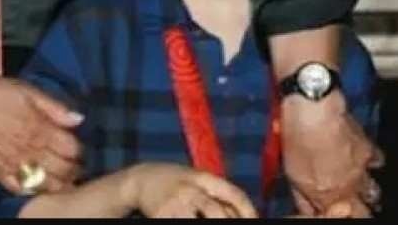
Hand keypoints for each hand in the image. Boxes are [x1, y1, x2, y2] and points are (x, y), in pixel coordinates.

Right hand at [0, 62, 83, 194]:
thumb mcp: (28, 90)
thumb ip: (55, 107)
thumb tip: (77, 119)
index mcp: (40, 129)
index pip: (72, 149)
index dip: (80, 151)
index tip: (81, 149)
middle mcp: (28, 150)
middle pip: (62, 170)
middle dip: (74, 170)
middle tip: (77, 167)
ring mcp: (12, 164)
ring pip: (44, 184)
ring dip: (57, 183)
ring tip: (63, 180)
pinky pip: (19, 189)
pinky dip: (32, 190)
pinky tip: (37, 185)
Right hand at [123, 163, 257, 217]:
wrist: (141, 179)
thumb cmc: (177, 182)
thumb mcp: (197, 181)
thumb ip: (217, 195)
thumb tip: (244, 215)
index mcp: (203, 177)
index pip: (233, 194)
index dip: (249, 211)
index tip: (256, 220)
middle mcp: (190, 188)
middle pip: (216, 212)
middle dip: (227, 223)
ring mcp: (175, 203)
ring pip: (198, 222)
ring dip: (207, 224)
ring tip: (205, 222)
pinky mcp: (162, 215)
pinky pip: (181, 224)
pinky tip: (191, 221)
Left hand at [281, 91, 383, 216]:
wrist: (315, 110)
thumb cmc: (299, 141)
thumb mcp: (293, 174)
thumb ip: (303, 197)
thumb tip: (309, 210)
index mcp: (331, 195)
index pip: (343, 216)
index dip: (334, 214)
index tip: (328, 210)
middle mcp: (351, 186)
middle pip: (363, 210)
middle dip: (358, 210)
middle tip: (349, 205)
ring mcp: (362, 168)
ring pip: (373, 191)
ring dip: (366, 191)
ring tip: (359, 188)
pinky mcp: (368, 148)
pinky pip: (377, 162)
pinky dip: (372, 163)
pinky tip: (364, 159)